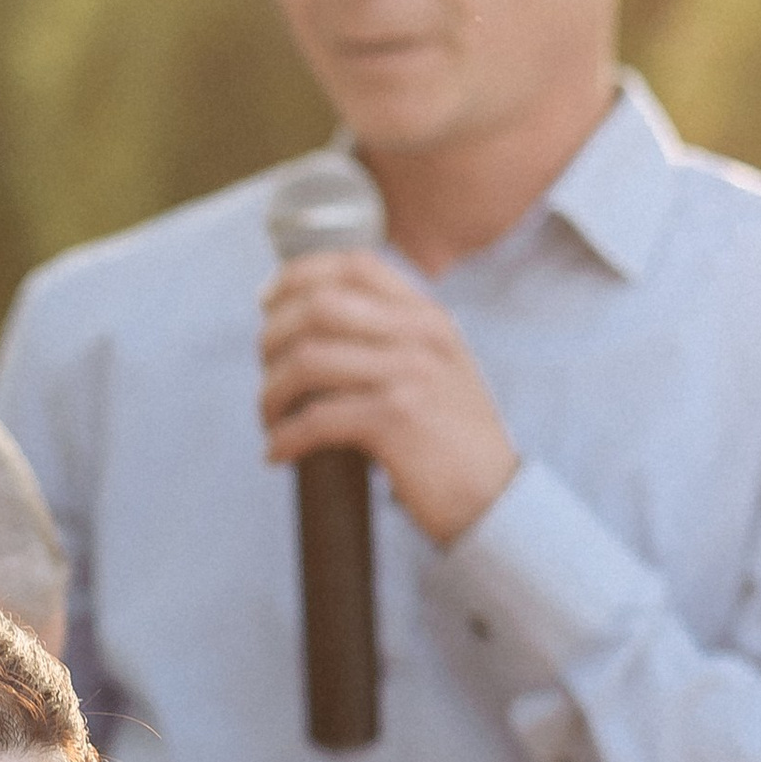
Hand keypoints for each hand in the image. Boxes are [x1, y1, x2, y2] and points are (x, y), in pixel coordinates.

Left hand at [259, 249, 517, 547]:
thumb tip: (315, 323)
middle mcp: (420, 335)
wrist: (495, 497)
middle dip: (273, 335)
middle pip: (319, 305)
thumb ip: (395, 336)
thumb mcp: (439, 367)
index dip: (299, 275)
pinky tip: (278, 452)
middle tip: (266, 369)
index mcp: (428, 316)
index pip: (355, 264)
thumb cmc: (455, 439)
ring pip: (308, 359)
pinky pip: (316, 418)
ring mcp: (409, 375)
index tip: (267, 301)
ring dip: (271, 391)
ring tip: (270, 417)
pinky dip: (285, 436)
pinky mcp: (396, 421)